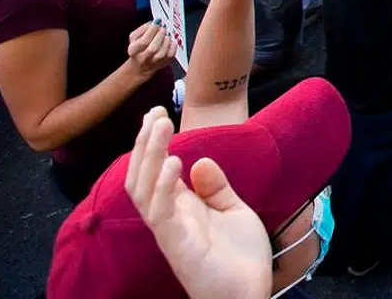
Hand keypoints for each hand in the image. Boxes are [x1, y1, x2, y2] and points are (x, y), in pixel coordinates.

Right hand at [125, 107, 273, 298]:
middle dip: (146, 142)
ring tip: (160, 125)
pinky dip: (163, 186)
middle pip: (142, 174)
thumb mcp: (233, 211)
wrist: (248, 293)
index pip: (155, 169)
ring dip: (149, 156)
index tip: (157, 112)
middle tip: (155, 112)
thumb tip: (199, 160)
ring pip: (143, 189)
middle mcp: (169, 216)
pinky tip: (173, 162)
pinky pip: (160, 214)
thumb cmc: (240, 257)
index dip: (153, 142)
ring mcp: (170, 230)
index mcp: (181, 207)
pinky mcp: (178, 244)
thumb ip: (216, 188)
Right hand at [127, 21, 176, 77]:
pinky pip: (171, 54)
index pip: (144, 41)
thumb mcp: (134, 37)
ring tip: (165, 35)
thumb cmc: (138, 48)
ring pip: (163, 52)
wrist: (140, 65)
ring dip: (166, 40)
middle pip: (153, 48)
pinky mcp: (164, 62)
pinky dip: (172, 45)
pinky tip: (169, 41)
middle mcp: (143, 58)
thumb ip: (143, 28)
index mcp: (133, 50)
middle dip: (160, 35)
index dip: (152, 30)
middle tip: (162, 28)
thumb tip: (154, 23)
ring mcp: (154, 62)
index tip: (157, 22)